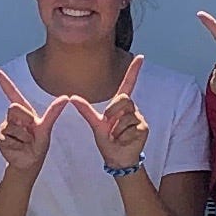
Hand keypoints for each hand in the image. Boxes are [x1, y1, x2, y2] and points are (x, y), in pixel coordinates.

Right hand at [0, 65, 69, 177]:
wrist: (28, 163)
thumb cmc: (38, 145)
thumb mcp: (46, 129)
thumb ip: (52, 113)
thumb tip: (66, 97)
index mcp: (24, 111)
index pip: (11, 91)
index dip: (2, 79)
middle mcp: (12, 116)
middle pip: (14, 107)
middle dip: (25, 120)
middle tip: (30, 133)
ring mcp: (4, 126)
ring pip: (13, 126)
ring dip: (24, 137)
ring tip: (25, 143)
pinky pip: (8, 138)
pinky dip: (17, 145)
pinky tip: (18, 148)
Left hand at [73, 53, 147, 170]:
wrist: (117, 158)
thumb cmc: (108, 141)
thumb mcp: (95, 124)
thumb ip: (85, 110)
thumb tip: (71, 97)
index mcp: (120, 106)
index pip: (128, 84)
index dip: (134, 71)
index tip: (141, 56)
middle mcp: (131, 109)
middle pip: (123, 99)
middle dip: (113, 111)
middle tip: (109, 123)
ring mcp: (139, 118)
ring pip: (125, 116)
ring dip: (116, 129)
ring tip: (117, 136)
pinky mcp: (144, 128)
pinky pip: (130, 128)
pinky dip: (122, 137)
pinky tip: (123, 141)